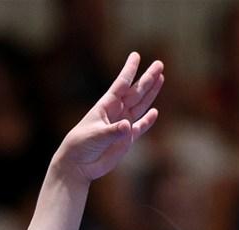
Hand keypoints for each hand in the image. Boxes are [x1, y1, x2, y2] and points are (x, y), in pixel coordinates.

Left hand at [55, 51, 163, 182]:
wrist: (77, 165)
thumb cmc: (81, 146)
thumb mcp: (96, 136)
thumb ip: (113, 132)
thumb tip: (128, 126)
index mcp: (106, 106)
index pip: (120, 85)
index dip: (129, 70)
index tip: (135, 55)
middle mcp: (115, 113)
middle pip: (135, 92)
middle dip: (147, 79)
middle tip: (159, 64)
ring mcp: (122, 126)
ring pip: (140, 106)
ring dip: (150, 93)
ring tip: (161, 77)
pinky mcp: (126, 140)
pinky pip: (140, 127)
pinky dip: (147, 121)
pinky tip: (154, 111)